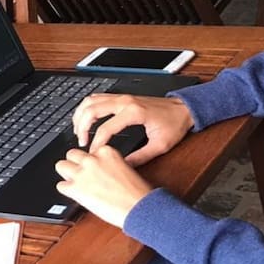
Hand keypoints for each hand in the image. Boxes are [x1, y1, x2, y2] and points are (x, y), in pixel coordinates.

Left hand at [55, 146, 153, 227]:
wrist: (138, 208)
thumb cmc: (137, 193)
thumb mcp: (126, 168)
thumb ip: (109, 164)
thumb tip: (100, 170)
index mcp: (106, 152)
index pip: (89, 151)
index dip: (90, 162)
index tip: (94, 170)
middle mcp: (92, 159)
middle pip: (71, 154)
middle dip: (75, 164)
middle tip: (81, 175)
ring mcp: (82, 173)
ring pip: (60, 165)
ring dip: (66, 174)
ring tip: (74, 183)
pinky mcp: (75, 188)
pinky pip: (60, 186)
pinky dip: (66, 191)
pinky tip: (75, 195)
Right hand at [72, 93, 193, 165]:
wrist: (183, 109)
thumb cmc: (174, 124)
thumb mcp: (160, 146)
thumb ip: (140, 157)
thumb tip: (122, 166)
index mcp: (134, 112)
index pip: (106, 128)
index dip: (97, 143)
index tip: (93, 154)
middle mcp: (125, 101)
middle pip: (92, 109)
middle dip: (82, 126)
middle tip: (81, 142)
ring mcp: (122, 97)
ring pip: (91, 100)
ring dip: (81, 115)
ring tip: (79, 131)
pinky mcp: (122, 97)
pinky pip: (97, 97)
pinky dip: (87, 107)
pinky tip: (85, 118)